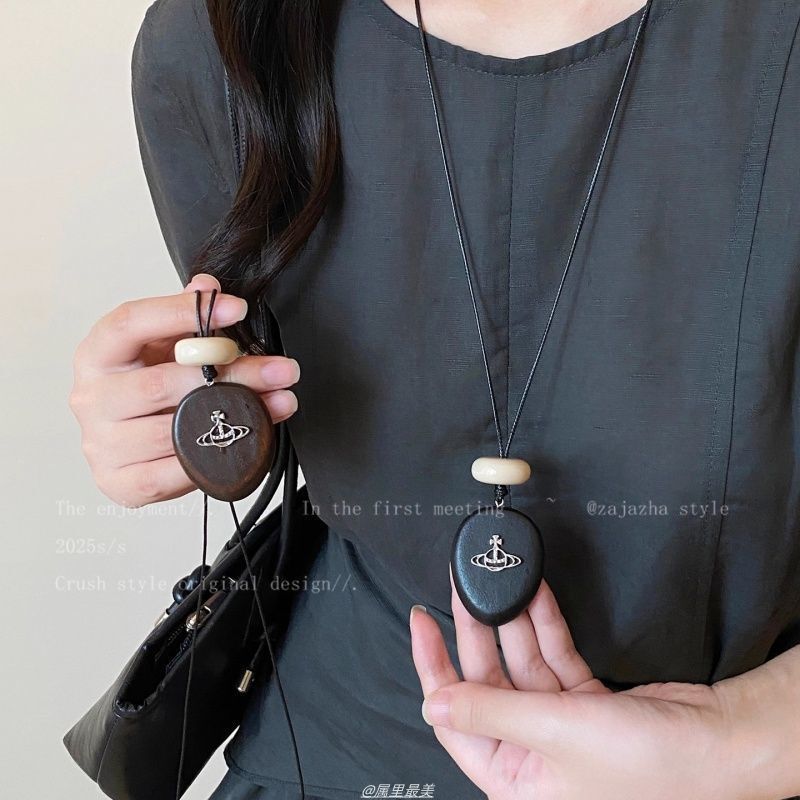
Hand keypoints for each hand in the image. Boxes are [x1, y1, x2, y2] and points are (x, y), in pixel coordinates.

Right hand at [69, 274, 299, 507]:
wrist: (126, 442)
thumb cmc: (146, 386)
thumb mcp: (163, 345)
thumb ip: (185, 318)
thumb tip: (207, 288)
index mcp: (98, 354)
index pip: (131, 323)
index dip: (183, 311)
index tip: (236, 308)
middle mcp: (92, 398)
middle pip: (163, 383)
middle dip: (233, 373)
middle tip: (279, 369)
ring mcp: (102, 443)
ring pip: (175, 430)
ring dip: (238, 416)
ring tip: (278, 402)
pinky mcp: (120, 482)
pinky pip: (174, 472)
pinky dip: (215, 456)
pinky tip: (247, 439)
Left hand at [410, 579, 758, 799]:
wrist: (720, 745)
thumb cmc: (648, 765)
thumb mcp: (553, 732)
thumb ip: (489, 711)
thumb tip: (432, 704)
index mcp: (515, 781)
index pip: (454, 719)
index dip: (432, 667)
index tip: (422, 622)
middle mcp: (533, 754)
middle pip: (488, 682)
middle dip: (476, 631)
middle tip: (463, 586)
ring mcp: (561, 725)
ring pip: (521, 663)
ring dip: (511, 620)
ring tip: (495, 578)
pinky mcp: (587, 702)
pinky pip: (553, 657)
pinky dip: (544, 626)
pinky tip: (533, 593)